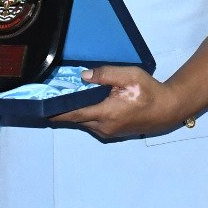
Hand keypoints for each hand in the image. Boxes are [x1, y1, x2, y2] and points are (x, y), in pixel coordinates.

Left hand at [55, 65, 181, 139]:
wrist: (168, 109)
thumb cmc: (149, 92)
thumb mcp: (129, 76)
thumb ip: (105, 74)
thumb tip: (83, 76)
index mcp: (105, 113)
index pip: (72, 114)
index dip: (54, 112)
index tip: (39, 108)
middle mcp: (103, 127)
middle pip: (76, 119)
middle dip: (63, 110)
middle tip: (51, 97)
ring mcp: (108, 132)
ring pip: (85, 122)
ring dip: (76, 112)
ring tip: (65, 99)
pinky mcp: (113, 132)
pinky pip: (93, 124)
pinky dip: (86, 115)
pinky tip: (85, 104)